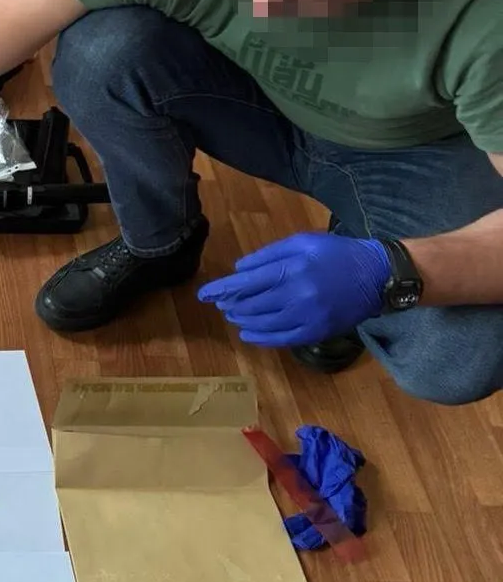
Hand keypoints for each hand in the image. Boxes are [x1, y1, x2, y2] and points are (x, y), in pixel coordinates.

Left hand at [197, 232, 391, 346]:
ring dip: (241, 320)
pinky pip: (280, 339)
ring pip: (262, 323)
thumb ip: (267, 255)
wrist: (378, 276)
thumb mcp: (302, 242)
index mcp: (291, 269)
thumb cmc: (336, 253)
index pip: (244, 283)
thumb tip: (238, 271)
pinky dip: (260, 338)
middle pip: (250, 305)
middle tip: (221, 304)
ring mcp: (307, 317)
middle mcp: (296, 295)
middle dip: (230, 305)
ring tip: (233, 315)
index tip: (203, 295)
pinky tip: (248, 334)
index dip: (220, 290)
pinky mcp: (316, 332)